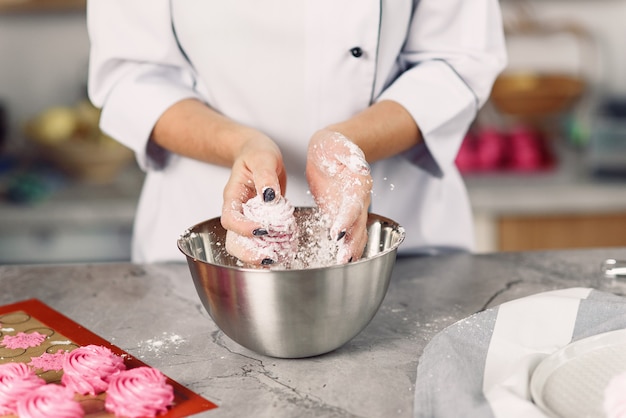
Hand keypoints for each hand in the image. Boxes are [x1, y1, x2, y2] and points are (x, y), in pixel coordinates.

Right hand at [220, 130, 286, 264]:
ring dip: (261, 254)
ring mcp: (248, 219)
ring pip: (246, 245)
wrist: (258, 153)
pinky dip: (272, 247)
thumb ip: (265, 176)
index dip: (243, 228)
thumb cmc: (257, 152)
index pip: (229, 219)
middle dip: (249, 253)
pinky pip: (261, 240)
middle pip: (233, 241)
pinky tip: (286, 249)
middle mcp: (238, 211)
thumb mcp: (262, 158)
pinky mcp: (260, 222)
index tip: (263, 229)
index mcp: (233, 196)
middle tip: (270, 257)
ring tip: (279, 257)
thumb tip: (269, 196)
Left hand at [306, 129, 371, 262]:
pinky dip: (344, 246)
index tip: (337, 233)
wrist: (329, 150)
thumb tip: (361, 165)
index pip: (353, 205)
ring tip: (343, 263)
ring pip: (355, 232)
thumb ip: (348, 154)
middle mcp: (358, 199)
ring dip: (351, 248)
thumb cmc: (333, 145)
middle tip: (343, 260)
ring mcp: (350, 209)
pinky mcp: (339, 214)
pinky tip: (339, 261)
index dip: (347, 219)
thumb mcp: (337, 144)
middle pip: (358, 224)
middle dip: (352, 242)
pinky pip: (344, 232)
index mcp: (358, 183)